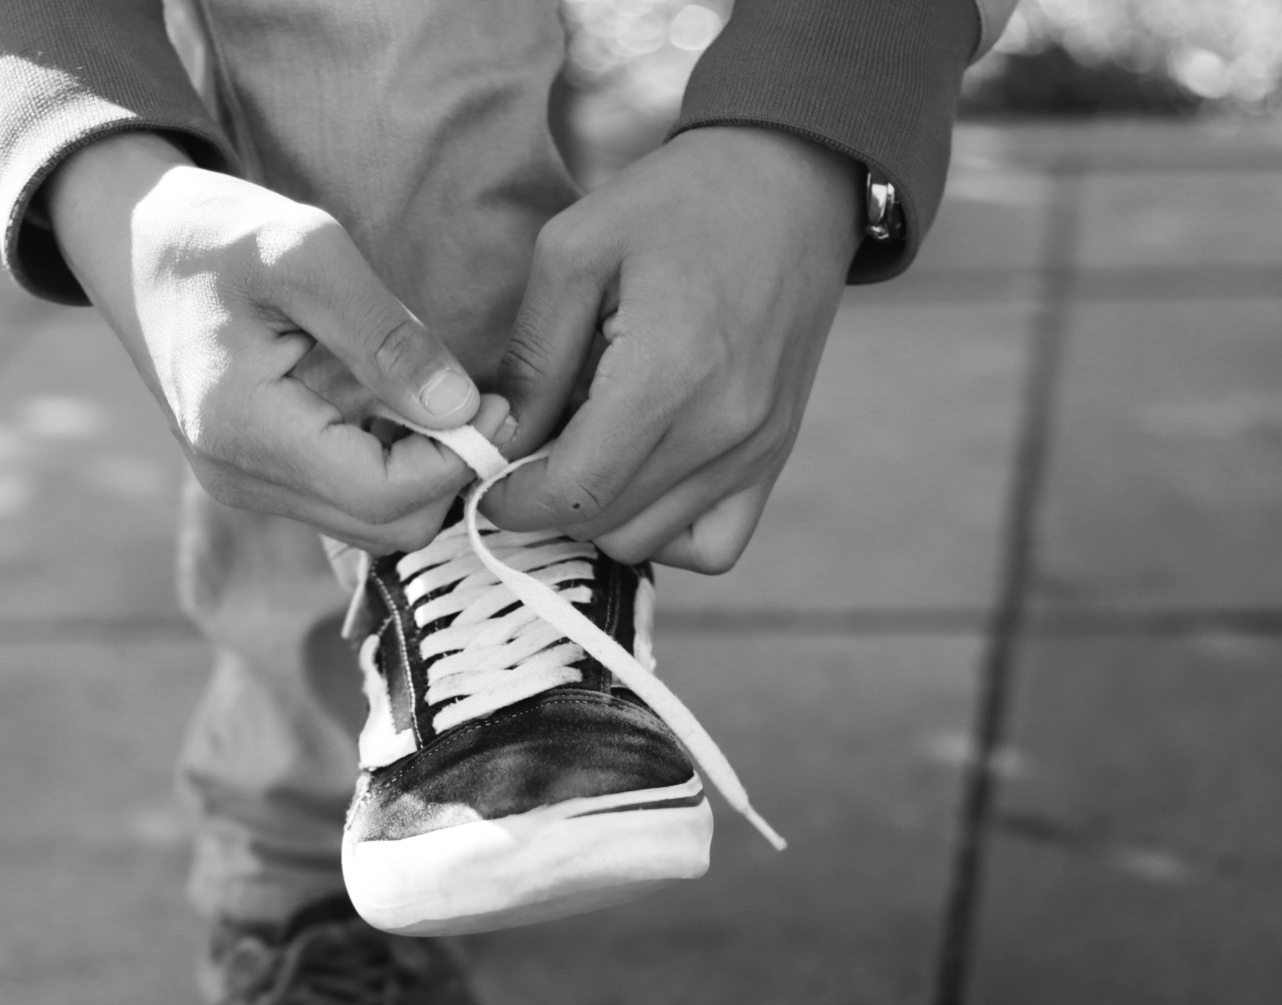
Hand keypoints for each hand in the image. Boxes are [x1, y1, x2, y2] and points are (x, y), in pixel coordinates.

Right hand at [48, 134, 509, 551]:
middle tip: (482, 402)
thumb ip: (386, 336)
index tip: (498, 402)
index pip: (385, 497)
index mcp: (248, 432)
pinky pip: (345, 498)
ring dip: (421, 472)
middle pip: (387, 528)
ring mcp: (247, 487)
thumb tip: (460, 409)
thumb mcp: (306, 253)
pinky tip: (399, 405)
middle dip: (447, 474)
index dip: (457, 460)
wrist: (133, 241)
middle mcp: (243, 480)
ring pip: (370, 523)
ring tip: (439, 396)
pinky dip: (389, 465)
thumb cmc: (216, 232)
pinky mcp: (257, 478)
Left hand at [489, 125, 861, 572]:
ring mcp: (756, 450)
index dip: (515, 499)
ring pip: (651, 543)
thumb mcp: (576, 250)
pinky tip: (641, 478)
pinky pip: (713, 546)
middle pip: (605, 526)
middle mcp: (721, 429)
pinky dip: (667, 531)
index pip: (574, 493)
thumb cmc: (679, 203)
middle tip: (532, 452)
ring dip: (602, 516)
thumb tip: (502, 438)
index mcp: (666, 375)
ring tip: (587, 453)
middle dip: (550, 504)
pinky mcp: (775, 455)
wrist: (791, 181)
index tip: (490, 476)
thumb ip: (535, 355)